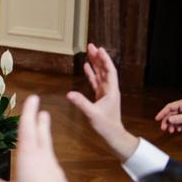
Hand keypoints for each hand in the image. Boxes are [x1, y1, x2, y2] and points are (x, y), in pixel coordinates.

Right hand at [0, 95, 83, 181]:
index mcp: (28, 156)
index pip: (27, 129)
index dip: (29, 112)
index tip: (33, 98)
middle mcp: (42, 156)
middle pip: (41, 133)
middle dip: (39, 119)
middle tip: (41, 108)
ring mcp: (52, 165)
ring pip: (48, 144)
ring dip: (45, 132)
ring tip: (44, 125)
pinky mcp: (58, 175)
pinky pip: (50, 157)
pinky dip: (46, 150)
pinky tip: (45, 157)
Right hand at [65, 43, 138, 160]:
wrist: (113, 134)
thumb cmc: (106, 125)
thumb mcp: (92, 114)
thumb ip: (81, 103)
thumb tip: (69, 94)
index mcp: (111, 91)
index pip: (109, 71)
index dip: (104, 60)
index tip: (99, 49)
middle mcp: (109, 89)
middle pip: (104, 69)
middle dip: (98, 57)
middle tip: (91, 46)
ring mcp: (105, 92)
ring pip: (99, 74)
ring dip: (94, 63)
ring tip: (88, 52)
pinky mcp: (100, 96)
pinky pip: (95, 82)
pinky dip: (91, 74)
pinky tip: (86, 67)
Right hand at [155, 97, 181, 133]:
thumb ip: (181, 119)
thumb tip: (169, 119)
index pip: (169, 107)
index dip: (162, 113)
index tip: (157, 119)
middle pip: (171, 113)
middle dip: (167, 121)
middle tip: (164, 128)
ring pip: (175, 117)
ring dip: (173, 124)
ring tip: (172, 131)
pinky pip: (180, 120)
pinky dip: (178, 125)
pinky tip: (178, 129)